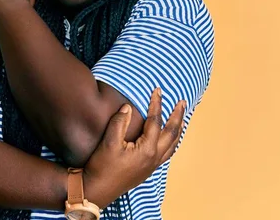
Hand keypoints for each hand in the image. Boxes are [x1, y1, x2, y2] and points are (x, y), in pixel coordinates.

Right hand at [83, 88, 185, 207]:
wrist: (96, 190)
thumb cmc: (102, 167)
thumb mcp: (109, 143)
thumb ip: (119, 122)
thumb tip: (128, 107)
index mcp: (147, 149)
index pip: (155, 122)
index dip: (157, 104)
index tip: (158, 90)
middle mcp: (154, 158)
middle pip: (172, 133)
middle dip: (178, 116)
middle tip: (182, 102)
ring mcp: (152, 165)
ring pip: (172, 145)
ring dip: (178, 129)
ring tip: (181, 118)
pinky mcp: (147, 170)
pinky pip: (167, 153)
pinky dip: (172, 142)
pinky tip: (168, 139)